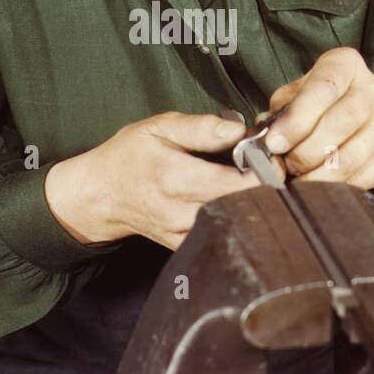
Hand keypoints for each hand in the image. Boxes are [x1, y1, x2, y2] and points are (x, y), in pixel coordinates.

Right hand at [44, 111, 275, 251]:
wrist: (101, 195)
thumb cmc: (129, 157)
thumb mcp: (158, 127)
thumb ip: (200, 127)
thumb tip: (238, 129)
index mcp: (176, 178)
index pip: (239, 183)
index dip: (265, 170)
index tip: (271, 157)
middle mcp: (181, 212)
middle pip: (243, 206)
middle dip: (264, 187)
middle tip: (269, 168)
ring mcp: (184, 234)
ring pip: (236, 224)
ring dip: (252, 204)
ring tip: (252, 184)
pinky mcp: (185, 246)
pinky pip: (222, 236)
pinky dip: (236, 220)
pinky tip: (235, 202)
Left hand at [262, 47, 373, 188]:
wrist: (372, 117)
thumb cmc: (327, 103)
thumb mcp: (301, 93)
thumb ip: (282, 110)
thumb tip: (264, 137)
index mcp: (345, 65)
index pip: (323, 88)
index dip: (296, 119)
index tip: (275, 142)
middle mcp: (372, 90)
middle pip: (340, 122)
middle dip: (306, 150)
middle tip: (287, 164)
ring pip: (351, 156)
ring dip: (319, 174)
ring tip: (300, 178)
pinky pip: (363, 177)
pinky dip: (337, 186)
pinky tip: (320, 185)